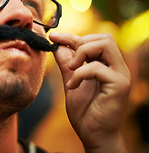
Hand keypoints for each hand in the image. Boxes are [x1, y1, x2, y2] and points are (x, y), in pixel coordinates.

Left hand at [49, 32, 130, 152]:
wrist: (93, 136)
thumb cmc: (85, 111)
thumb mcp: (70, 82)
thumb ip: (66, 64)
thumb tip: (57, 45)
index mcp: (107, 65)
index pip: (92, 40)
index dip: (71, 36)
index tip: (52, 36)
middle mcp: (117, 67)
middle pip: (104, 37)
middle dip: (80, 43)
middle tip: (69, 62)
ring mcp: (120, 75)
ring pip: (105, 44)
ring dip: (82, 53)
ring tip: (72, 69)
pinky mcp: (119, 85)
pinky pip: (97, 68)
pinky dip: (80, 73)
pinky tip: (72, 86)